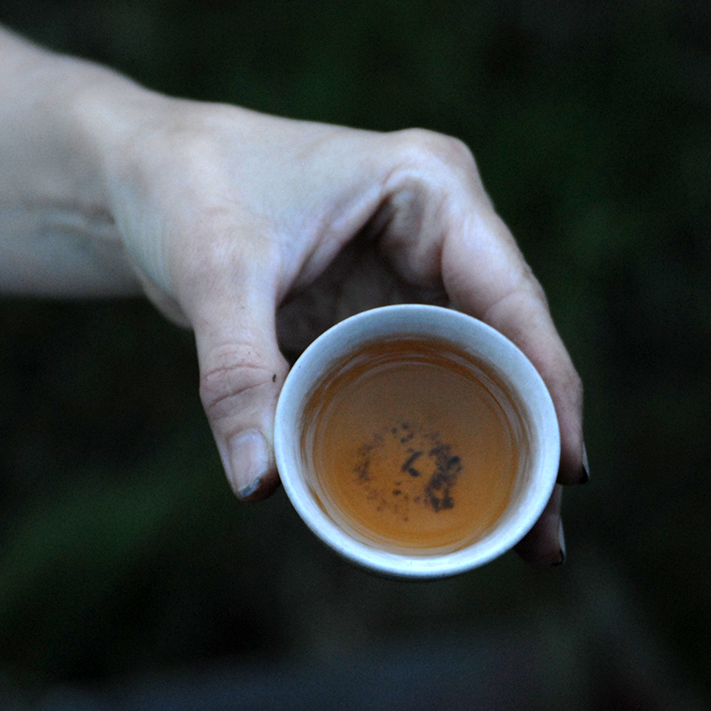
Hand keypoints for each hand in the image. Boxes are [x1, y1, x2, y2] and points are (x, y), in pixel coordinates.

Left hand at [87, 95, 585, 564]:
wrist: (144, 174)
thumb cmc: (186, 186)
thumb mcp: (215, 273)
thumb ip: (237, 374)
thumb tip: (258, 484)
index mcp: (430, 189)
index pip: (510, 298)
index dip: (548, 385)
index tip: (566, 470)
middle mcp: (440, 229)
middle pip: (508, 344)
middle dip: (533, 436)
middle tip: (543, 535)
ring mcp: (415, 270)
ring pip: (477, 367)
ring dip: (498, 444)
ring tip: (519, 537)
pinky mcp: (382, 308)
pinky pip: (426, 377)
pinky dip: (442, 431)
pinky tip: (454, 494)